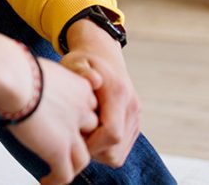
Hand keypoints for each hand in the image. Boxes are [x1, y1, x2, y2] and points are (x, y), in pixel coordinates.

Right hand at [6, 59, 99, 184]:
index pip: (89, 109)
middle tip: (63, 146)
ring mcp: (71, 133)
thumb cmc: (15, 67)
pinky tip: (47, 181)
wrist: (13, 77)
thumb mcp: (38, 67)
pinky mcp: (58, 149)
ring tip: (57, 169)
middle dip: (81, 142)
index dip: (78, 119)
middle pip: (91, 133)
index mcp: (80, 88)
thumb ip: (39, 76)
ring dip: (71, 166)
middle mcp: (81, 112)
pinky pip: (64, 173)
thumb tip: (19, 75)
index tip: (65, 123)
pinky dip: (56, 180)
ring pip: (82, 158)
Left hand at [61, 19, 141, 167]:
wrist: (104, 54)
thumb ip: (80, 71)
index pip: (111, 134)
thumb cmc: (83, 61)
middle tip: (73, 137)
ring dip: (98, 151)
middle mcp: (131, 107)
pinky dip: (105, 148)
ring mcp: (135, 117)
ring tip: (81, 133)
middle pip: (115, 150)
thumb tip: (93, 79)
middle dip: (92, 151)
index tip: (72, 138)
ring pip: (119, 154)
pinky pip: (121, 149)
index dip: (91, 144)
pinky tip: (90, 133)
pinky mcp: (135, 124)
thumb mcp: (75, 61)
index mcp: (118, 94)